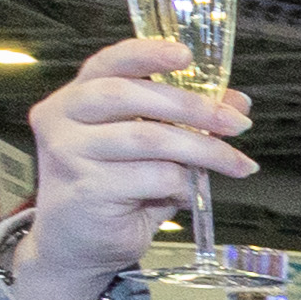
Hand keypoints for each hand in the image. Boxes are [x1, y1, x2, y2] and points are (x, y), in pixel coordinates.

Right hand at [17, 38, 251, 299]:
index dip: (146, 53)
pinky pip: (152, 177)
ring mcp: (69, 153)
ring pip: (149, 138)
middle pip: (129, 96)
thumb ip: (188, 121)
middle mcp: (62, 118)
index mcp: (75, 98)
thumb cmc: (117, 190)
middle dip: (192, 107)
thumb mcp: (155, 149)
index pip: (108, 64)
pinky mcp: (86, 188)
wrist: (78, 246)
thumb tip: (238, 103)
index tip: (186, 54)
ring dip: (203, 150)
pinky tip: (187, 195)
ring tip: (236, 164)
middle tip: (237, 125)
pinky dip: (182, 184)